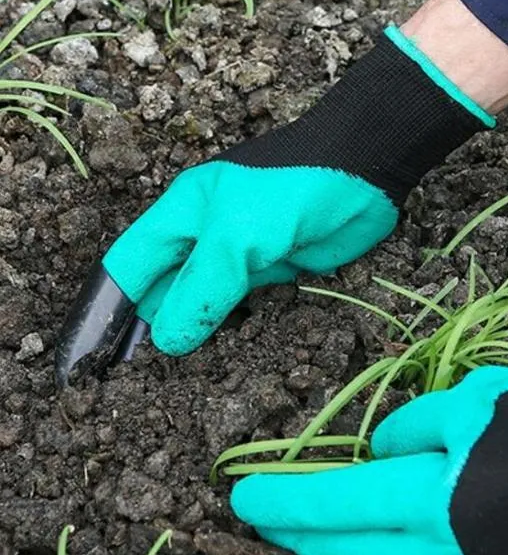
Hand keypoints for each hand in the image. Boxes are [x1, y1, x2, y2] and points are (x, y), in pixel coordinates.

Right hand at [55, 26, 488, 385]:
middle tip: (136, 382)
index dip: (108, 308)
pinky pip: (244, 307)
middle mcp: (204, 238)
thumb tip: (166, 339)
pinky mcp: (274, 272)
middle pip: (164, 290)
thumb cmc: (292, 190)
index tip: (95, 356)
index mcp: (180, 216)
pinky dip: (233, 330)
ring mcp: (240, 257)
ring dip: (195, 334)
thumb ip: (201, 287)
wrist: (365, 173)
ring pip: (204, 303)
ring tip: (175, 381)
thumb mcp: (236, 236)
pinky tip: (224, 358)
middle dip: (152, 328)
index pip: (129, 267)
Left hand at [231, 365, 507, 554]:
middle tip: (260, 532)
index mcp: (427, 497)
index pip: (334, 502)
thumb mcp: (472, 398)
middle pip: (348, 550)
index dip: (283, 500)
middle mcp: (438, 554)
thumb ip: (412, 426)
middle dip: (296, 539)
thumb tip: (380, 454)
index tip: (243, 498)